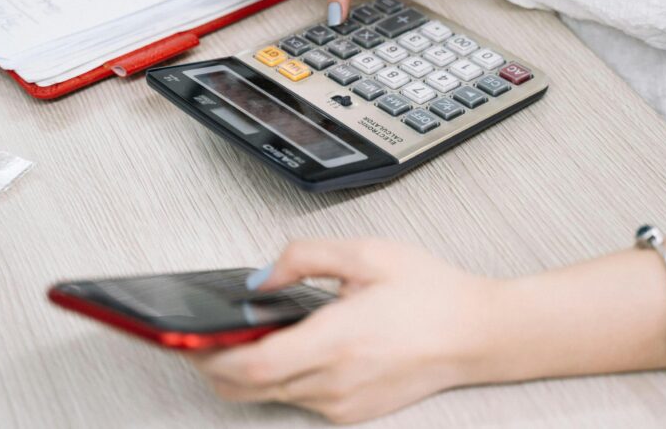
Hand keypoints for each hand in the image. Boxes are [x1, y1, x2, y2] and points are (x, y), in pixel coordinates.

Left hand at [185, 239, 495, 423]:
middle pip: (248, 389)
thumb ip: (304, 257)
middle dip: (214, 366)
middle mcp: (336, 381)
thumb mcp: (367, 253)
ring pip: (270, 396)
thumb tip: (261, 278)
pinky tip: (288, 349)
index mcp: (337, 340)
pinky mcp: (352, 412)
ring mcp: (343, 404)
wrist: (478, 333)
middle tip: (198, 339)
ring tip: (241, 338)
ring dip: (246, 373)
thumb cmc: (431, 293)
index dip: (209, 356)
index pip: (251, 366)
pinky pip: (298, 400)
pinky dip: (280, 379)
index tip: (187, 339)